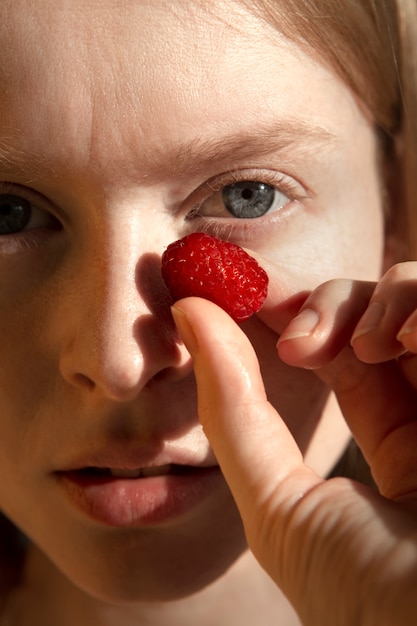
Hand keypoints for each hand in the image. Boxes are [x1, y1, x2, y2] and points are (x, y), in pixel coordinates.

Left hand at [171, 262, 416, 625]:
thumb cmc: (365, 597)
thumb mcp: (279, 505)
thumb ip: (232, 409)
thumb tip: (189, 314)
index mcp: (394, 443)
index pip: (338, 351)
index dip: (290, 312)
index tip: (239, 288)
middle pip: (376, 315)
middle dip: (328, 302)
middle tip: (295, 337)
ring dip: (380, 299)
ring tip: (363, 347)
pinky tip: (405, 341)